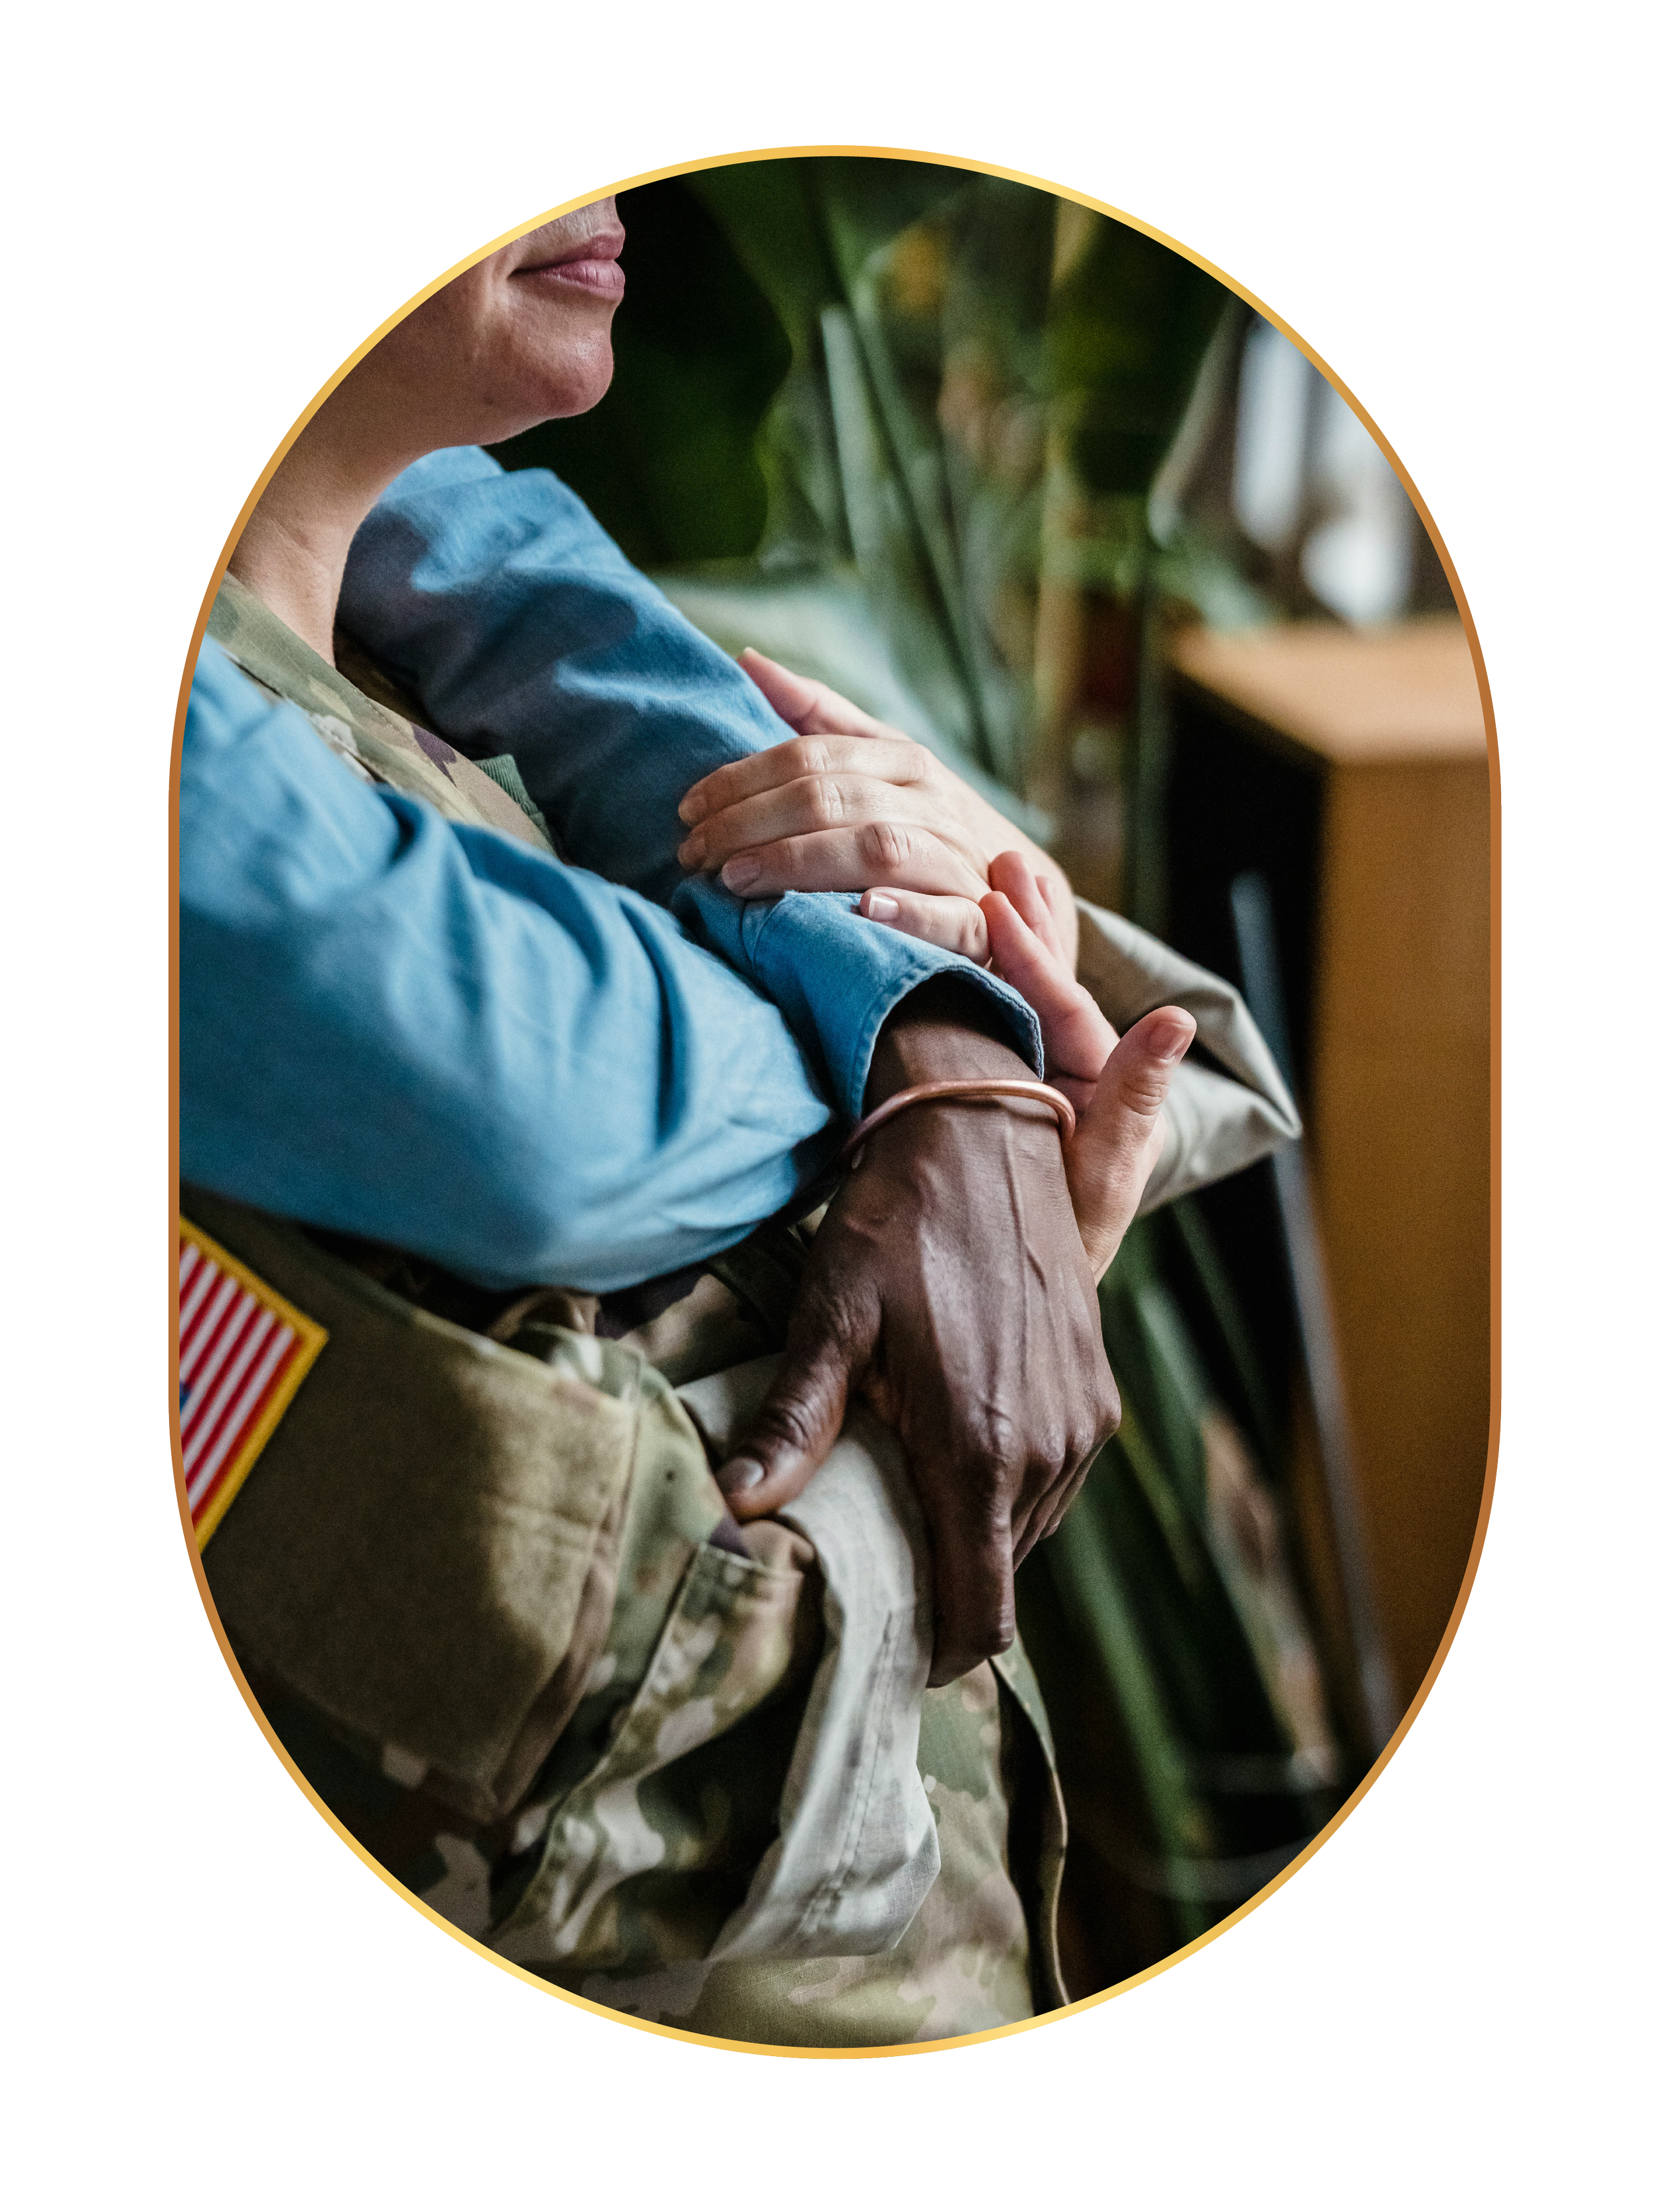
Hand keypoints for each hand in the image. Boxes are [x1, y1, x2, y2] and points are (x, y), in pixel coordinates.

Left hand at [677, 650, 1078, 969]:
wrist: (1020, 893)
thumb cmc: (925, 827)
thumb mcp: (879, 765)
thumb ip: (818, 718)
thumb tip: (749, 660)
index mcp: (902, 760)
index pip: (810, 755)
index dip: (742, 780)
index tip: (688, 809)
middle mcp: (930, 802)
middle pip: (831, 799)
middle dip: (752, 825)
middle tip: (695, 853)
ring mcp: (957, 859)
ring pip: (876, 848)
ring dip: (801, 863)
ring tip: (738, 880)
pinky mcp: (979, 922)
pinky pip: (945, 915)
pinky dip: (903, 912)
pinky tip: (859, 912)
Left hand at [712, 976, 1115, 1684]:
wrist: (983, 1137)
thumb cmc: (893, 1227)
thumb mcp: (831, 1317)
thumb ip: (795, 1421)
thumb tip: (733, 1509)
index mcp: (979, 1449)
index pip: (978, 1611)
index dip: (935, 1653)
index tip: (887, 1654)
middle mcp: (1047, 1450)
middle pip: (1001, 1577)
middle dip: (945, 1586)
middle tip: (876, 1562)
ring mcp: (1084, 1422)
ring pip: (1031, 1532)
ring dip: (977, 1534)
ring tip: (911, 1499)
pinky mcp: (1098, 1393)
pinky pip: (1056, 1482)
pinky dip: (1010, 1489)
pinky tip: (955, 1446)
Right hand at [982, 851, 1196, 1280]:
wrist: (1006, 1297)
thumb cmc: (1065, 1241)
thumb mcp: (1104, 1172)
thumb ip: (1134, 1096)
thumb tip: (1173, 1021)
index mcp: (1098, 1076)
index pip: (1063, 1004)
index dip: (1032, 954)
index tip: (997, 902)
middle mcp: (1064, 1065)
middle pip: (1040, 980)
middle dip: (1021, 921)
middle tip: (1001, 858)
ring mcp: (1023, 1071)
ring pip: (1007, 992)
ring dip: (995, 936)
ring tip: (986, 876)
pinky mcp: (983, 1085)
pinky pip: (975, 1021)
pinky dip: (962, 976)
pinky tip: (942, 937)